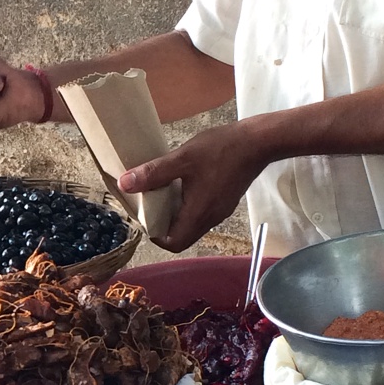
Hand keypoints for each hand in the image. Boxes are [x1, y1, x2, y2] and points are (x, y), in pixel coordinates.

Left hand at [119, 123, 270, 252]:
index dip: (155, 236)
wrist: (258, 142)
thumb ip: (153, 173)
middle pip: (182, 236)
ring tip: (162, 192)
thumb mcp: (182, 158)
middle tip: (149, 204)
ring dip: (175, 214)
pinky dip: (188, 205)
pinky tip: (182, 184)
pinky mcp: (225, 201)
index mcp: (199, 214)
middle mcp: (211, 218)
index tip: (144, 217)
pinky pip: (202, 212)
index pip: (174, 243)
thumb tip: (125, 184)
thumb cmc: (221, 150)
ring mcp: (220, 211)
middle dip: (163, 225)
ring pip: (192, 224)